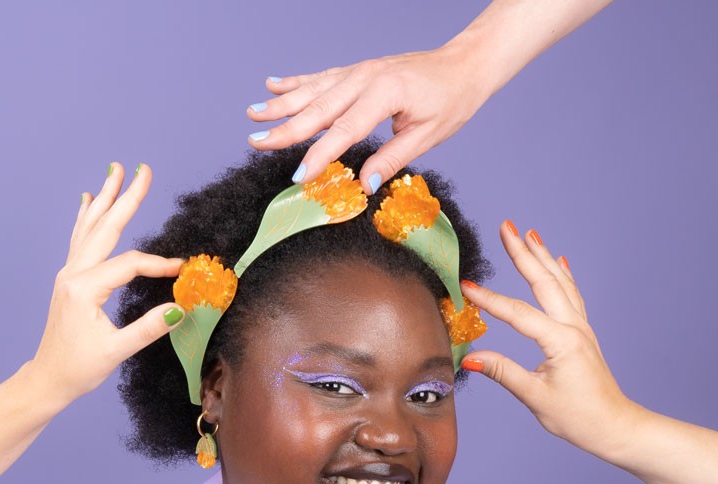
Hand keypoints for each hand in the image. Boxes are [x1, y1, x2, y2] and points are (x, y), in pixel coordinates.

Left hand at [28, 163, 183, 407]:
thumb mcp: (116, 351)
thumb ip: (149, 328)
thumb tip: (180, 309)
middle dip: (125, 198)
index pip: (129, 265)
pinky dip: (87, 218)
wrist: (48, 378)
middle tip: (142, 169)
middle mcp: (73, 275)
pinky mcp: (69, 280)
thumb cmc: (79, 368)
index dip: (158, 264)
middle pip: (105, 229)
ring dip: (105, 199)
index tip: (182, 268)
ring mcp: (68, 274)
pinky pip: (80, 240)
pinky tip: (89, 200)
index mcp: (84, 289)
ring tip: (115, 171)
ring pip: (90, 228)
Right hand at [246, 38, 490, 192]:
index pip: (344, 130)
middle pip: (319, 108)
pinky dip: (296, 82)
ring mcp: (359, 71)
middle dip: (285, 128)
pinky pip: (321, 77)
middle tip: (257, 143)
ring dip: (281, 104)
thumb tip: (363, 184)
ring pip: (313, 90)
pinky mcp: (357, 71)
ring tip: (254, 114)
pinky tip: (273, 85)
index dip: (319, 155)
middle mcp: (366, 78)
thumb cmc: (451, 101)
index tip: (298, 176)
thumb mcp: (427, 136)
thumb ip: (392, 159)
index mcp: (385, 94)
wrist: (464, 65)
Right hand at [459, 222, 642, 461]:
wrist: (613, 426)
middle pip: (544, 282)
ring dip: (542, 257)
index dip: (489, 300)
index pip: (518, 313)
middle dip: (523, 253)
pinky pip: (572, 295)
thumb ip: (502, 372)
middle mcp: (573, 328)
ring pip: (559, 283)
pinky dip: (562, 275)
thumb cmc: (578, 417)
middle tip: (506, 227)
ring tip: (529, 234)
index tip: (465, 285)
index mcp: (560, 342)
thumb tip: (470, 357)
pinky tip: (559, 262)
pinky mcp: (582, 334)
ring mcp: (581, 328)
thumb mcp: (535, 396)